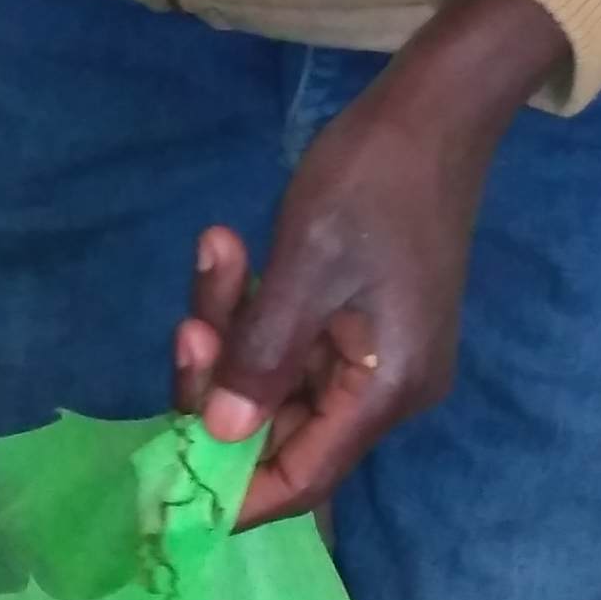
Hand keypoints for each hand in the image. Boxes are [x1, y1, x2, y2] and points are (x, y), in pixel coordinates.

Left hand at [173, 0, 568, 526]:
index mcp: (384, 390)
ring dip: (231, 327)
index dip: (234, 490)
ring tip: (215, 250)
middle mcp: (384, 389)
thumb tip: (219, 436)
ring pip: (274, 379)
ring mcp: (372, 355)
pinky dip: (253, 306)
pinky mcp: (357, 321)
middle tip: (185, 321)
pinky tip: (228, 248)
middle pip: (279, 428)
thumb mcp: (306, 268)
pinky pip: (288, 340)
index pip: (302, 477)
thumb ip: (262, 359)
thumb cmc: (373, 181)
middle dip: (220, 382)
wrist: (434, 109)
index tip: (166, 482)